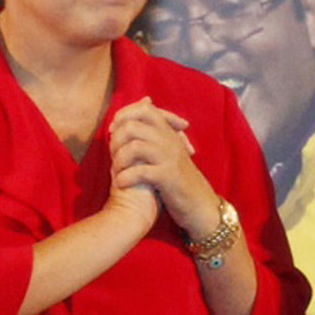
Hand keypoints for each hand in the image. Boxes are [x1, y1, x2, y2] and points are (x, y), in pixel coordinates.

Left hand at [107, 100, 212, 231]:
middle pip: (133, 125)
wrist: (201, 205)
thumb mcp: (167, 152)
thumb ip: (151, 135)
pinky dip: (125, 177)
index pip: (143, 109)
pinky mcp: (168, 177)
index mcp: (168, 132)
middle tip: (113, 154)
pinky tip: (121, 184)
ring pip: (134, 147)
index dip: (123, 116)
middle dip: (116, 139)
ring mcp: (169, 158)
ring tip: (116, 171)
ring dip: (119, 159)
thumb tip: (133, 114)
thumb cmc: (178, 179)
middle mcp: (169, 140)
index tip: (113, 132)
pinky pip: (140, 172)